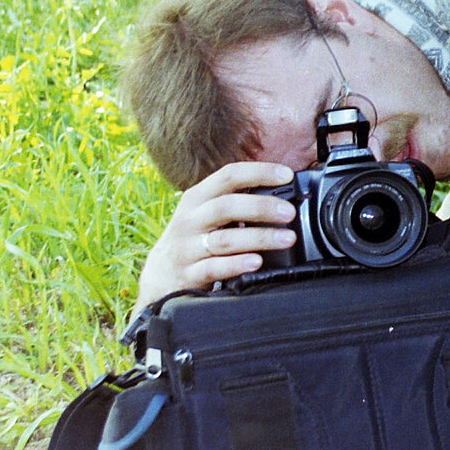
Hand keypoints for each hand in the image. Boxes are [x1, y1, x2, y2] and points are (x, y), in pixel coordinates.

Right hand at [135, 162, 297, 312]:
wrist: (159, 277)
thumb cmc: (193, 239)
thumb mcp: (205, 214)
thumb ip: (236, 203)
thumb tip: (283, 195)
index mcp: (197, 198)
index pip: (228, 176)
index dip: (259, 172)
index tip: (287, 175)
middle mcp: (190, 220)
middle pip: (226, 206)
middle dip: (262, 207)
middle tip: (289, 213)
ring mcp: (186, 248)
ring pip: (224, 239)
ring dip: (259, 237)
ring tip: (287, 238)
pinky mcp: (187, 274)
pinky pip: (213, 268)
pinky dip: (236, 264)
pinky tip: (256, 262)